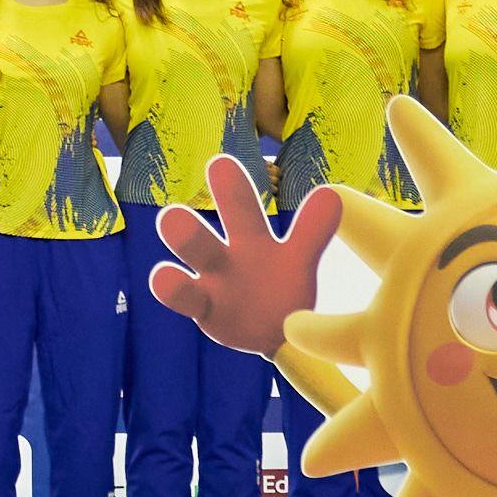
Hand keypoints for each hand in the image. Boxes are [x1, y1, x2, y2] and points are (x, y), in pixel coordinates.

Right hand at [144, 155, 338, 357]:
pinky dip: (170, 286)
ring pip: (195, 249)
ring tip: (172, 217)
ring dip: (184, 234)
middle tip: (218, 166)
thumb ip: (312, 232)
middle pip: (226, 216)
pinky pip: (182, 295)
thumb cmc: (282, 288)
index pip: (245, 206)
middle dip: (223, 195)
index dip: (234, 185)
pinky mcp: (202, 307)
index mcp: (255, 236)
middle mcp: (230, 250)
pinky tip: (164, 275)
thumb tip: (332, 194)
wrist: (275, 334)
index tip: (219, 162)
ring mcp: (212, 278)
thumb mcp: (299, 260)